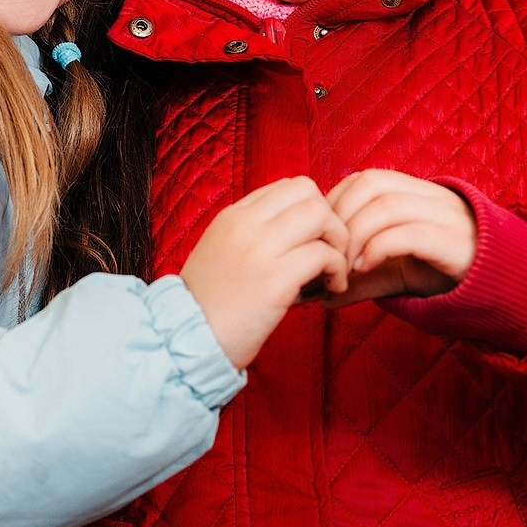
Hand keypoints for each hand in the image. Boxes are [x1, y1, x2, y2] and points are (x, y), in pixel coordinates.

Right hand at [178, 177, 349, 368]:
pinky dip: (337, 270)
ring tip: (333, 269)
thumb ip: (251, 233)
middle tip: (331, 249)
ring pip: (320, 216)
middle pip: (308, 192)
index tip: (315, 236)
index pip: (288, 186)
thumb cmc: (210, 303)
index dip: (311, 208)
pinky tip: (332, 287)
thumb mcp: (221, 250)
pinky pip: (324, 255)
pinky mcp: (276, 280)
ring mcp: (261, 250)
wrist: (188, 340)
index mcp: (232, 216)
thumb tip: (295, 227)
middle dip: (330, 218)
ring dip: (338, 242)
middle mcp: (246, 225)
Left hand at [321, 170, 474, 307]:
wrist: (500, 284)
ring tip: (344, 266)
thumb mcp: (397, 273)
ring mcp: (445, 216)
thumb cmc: (445, 271)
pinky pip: (410, 233)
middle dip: (340, 216)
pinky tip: (364, 268)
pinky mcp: (454, 242)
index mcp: (415, 193)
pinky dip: (378, 248)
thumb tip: (323, 297)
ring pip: (387, 205)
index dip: (336, 201)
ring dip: (355, 235)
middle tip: (328, 252)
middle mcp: (430, 196)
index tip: (322, 236)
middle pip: (371, 183)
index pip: (365, 178)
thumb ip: (363, 279)